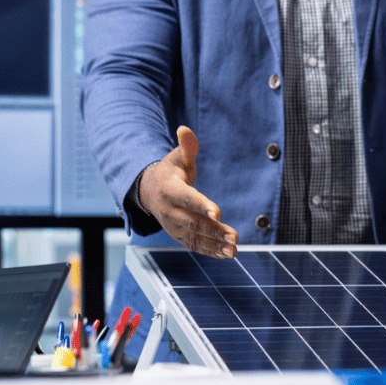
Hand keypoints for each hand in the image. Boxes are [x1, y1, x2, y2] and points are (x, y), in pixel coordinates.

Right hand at [139, 125, 238, 258]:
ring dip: (215, 245)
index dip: (201, 205)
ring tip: (233, 250)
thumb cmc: (170, 172)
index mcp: (170, 190)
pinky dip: (210, 252)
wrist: (150, 192)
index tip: (218, 212)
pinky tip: (227, 255)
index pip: (187, 198)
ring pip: (195, 237)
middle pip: (193, 222)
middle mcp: (169, 211)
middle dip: (214, 230)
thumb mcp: (177, 158)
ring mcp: (173, 226)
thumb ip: (186, 147)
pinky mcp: (179, 236)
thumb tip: (185, 130)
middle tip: (234, 236)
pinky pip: (195, 246)